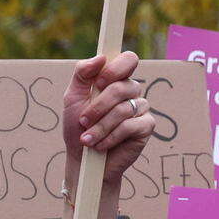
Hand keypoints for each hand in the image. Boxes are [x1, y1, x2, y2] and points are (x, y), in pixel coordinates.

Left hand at [61, 50, 154, 204]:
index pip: (128, 60)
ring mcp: (141, 108)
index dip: (116, 68)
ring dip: (100, 127)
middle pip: (121, 87)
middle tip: (83, 121)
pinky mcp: (146, 127)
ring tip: (87, 139)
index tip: (99, 82)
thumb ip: (82, 74)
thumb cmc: (78, 127)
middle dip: (98, 106)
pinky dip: (111, 137)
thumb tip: (101, 57)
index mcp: (116, 79)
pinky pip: (131, 126)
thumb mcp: (73, 98)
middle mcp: (131, 91)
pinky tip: (101, 146)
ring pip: (123, 109)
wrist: (83, 160)